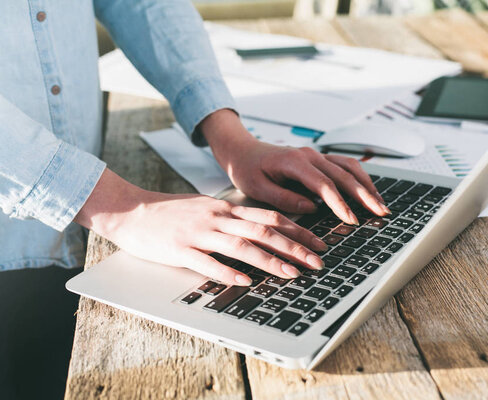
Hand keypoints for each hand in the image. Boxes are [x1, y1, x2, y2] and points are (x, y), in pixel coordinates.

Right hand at [75, 169, 326, 285]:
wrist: (131, 210)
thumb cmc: (171, 212)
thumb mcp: (207, 208)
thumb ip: (232, 219)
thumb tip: (261, 231)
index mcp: (225, 208)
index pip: (269, 217)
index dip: (297, 230)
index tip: (317, 242)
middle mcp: (217, 218)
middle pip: (264, 231)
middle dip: (294, 248)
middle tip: (317, 262)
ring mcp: (199, 233)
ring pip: (242, 246)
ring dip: (270, 261)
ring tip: (292, 275)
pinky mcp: (180, 250)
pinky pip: (207, 263)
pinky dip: (227, 273)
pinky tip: (244, 282)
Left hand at [201, 110, 389, 224]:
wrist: (243, 151)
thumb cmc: (247, 170)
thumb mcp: (257, 188)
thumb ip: (283, 198)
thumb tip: (312, 208)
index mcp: (294, 162)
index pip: (324, 184)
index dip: (340, 203)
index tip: (352, 219)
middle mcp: (310, 155)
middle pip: (344, 175)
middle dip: (364, 195)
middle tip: (380, 214)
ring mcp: (316, 155)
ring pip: (350, 167)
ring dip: (367, 186)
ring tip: (380, 205)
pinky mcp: (319, 159)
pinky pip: (345, 166)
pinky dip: (360, 178)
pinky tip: (369, 192)